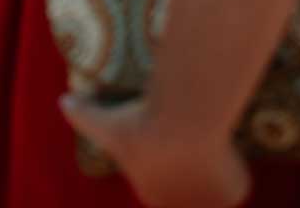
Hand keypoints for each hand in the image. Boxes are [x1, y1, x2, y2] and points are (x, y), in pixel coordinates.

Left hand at [59, 97, 248, 207]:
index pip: (161, 183)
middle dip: (191, 170)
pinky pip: (236, 180)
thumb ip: (81, 115)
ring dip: (214, 171)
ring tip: (210, 139)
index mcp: (152, 194)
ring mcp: (210, 204)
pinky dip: (234, 167)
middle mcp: (182, 206)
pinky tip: (226, 146)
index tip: (169, 137)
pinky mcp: (234, 194)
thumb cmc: (140, 123)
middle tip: (192, 135)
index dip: (166, 159)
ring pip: (215, 186)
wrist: (182, 121)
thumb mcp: (102, 120)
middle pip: (190, 188)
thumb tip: (62, 102)